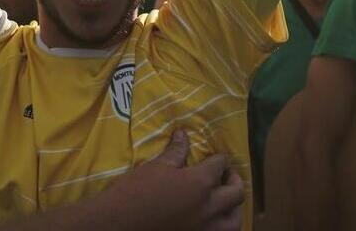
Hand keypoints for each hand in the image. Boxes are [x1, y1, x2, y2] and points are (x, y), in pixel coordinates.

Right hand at [105, 130, 243, 230]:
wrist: (119, 223)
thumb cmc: (136, 191)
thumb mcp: (156, 167)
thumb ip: (176, 152)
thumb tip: (183, 134)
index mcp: (200, 183)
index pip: (219, 165)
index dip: (220, 159)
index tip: (217, 157)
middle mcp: (209, 207)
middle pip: (236, 193)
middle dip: (233, 181)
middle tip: (226, 176)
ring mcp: (205, 228)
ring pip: (234, 220)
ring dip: (233, 208)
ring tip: (225, 202)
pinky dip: (221, 226)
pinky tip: (212, 220)